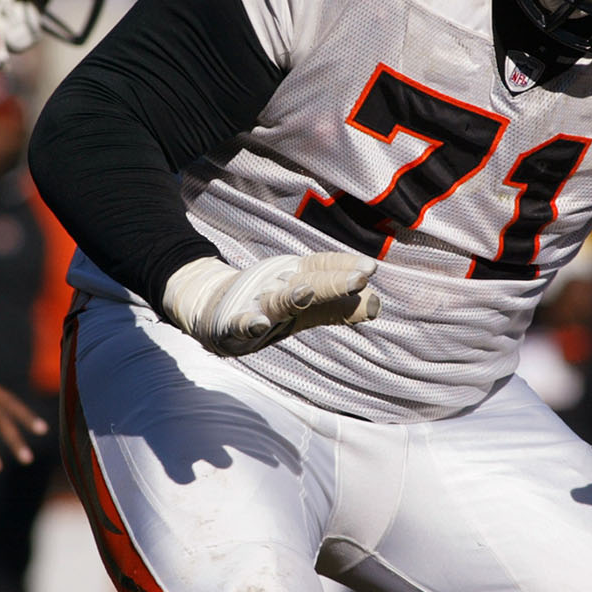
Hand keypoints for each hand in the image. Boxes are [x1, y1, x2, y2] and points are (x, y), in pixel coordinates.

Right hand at [163, 253, 379, 356]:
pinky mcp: (232, 324)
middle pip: (310, 282)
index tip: (370, 268)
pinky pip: (240, 324)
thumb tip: (378, 306)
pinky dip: (248, 323)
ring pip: (278, 301)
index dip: (345, 267)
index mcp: (298, 280)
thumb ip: (340, 307)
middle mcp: (280, 287)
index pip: (324, 268)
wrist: (213, 309)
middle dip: (333, 282)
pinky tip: (258, 325)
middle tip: (360, 277)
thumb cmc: (270, 305)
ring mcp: (256, 305)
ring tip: (307, 292)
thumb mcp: (305, 306)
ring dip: (293, 297)